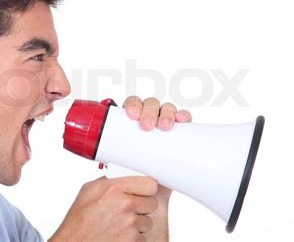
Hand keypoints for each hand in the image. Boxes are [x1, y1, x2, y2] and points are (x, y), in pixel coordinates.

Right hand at [49, 176, 158, 241]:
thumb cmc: (79, 220)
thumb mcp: (89, 190)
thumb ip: (109, 181)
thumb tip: (122, 176)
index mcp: (114, 188)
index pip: (149, 184)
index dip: (147, 188)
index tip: (144, 191)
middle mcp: (125, 205)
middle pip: (152, 202)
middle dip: (143, 207)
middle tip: (131, 210)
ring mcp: (130, 224)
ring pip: (148, 221)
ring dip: (139, 224)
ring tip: (122, 224)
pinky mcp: (132, 239)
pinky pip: (143, 237)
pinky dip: (134, 238)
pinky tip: (120, 235)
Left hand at [122, 96, 192, 240]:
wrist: (150, 189)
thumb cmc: (133, 172)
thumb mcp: (123, 164)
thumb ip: (117, 161)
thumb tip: (109, 163)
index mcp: (133, 121)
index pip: (133, 104)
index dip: (133, 105)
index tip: (132, 115)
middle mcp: (150, 119)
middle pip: (150, 105)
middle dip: (148, 112)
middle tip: (147, 126)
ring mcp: (165, 123)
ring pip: (166, 109)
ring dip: (166, 113)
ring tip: (164, 127)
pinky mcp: (181, 132)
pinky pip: (184, 118)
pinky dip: (184, 116)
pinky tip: (183, 120)